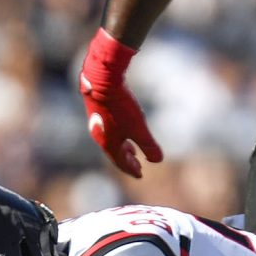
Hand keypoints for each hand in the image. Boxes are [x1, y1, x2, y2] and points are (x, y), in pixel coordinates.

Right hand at [78, 30, 162, 177]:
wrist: (101, 80)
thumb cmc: (120, 107)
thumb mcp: (139, 128)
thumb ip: (149, 145)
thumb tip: (158, 161)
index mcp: (109, 144)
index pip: (120, 162)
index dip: (132, 169)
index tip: (140, 175)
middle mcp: (100, 136)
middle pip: (115, 153)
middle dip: (127, 160)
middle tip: (138, 165)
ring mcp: (98, 123)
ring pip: (112, 141)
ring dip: (123, 147)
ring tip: (132, 148)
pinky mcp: (98, 111)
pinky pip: (110, 129)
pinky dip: (119, 134)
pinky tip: (124, 127)